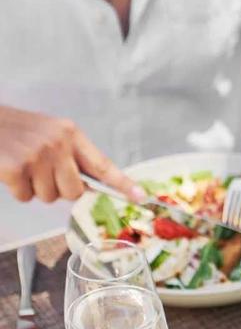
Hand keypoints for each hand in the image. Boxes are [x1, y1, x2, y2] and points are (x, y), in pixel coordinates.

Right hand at [0, 106, 143, 202]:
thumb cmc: (16, 131)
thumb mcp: (50, 135)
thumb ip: (71, 157)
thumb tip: (89, 187)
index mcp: (71, 134)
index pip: (103, 165)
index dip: (123, 184)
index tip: (141, 197)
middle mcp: (58, 143)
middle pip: (75, 191)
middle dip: (59, 190)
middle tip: (41, 173)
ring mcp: (38, 155)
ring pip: (50, 197)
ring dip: (35, 189)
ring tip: (23, 167)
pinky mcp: (17, 167)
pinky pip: (26, 197)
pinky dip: (17, 190)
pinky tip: (10, 171)